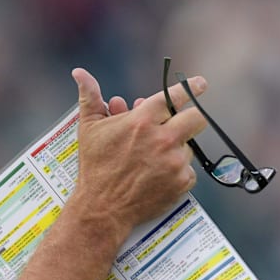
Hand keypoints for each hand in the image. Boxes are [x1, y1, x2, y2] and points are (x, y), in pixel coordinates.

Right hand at [70, 68, 207, 230]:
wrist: (102, 207)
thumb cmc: (94, 166)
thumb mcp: (89, 128)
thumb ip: (90, 97)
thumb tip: (79, 72)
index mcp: (142, 121)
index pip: (175, 97)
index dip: (190, 88)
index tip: (199, 84)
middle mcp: (163, 139)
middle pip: (196, 118)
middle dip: (190, 117)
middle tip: (182, 122)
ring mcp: (175, 162)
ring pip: (189, 146)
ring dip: (175, 148)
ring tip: (153, 158)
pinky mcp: (182, 182)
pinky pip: (188, 170)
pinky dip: (176, 171)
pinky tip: (157, 174)